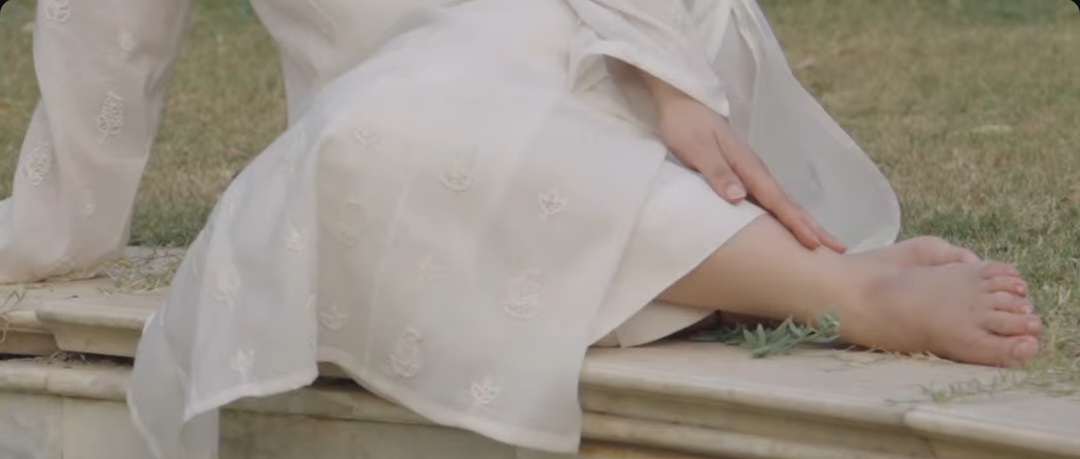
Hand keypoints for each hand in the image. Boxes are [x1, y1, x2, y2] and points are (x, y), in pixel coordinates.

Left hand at [657, 96, 846, 252]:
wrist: (680, 101)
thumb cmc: (685, 125)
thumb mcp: (697, 148)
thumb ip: (718, 172)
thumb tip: (741, 197)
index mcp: (747, 166)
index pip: (776, 200)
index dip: (795, 223)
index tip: (815, 243)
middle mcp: (754, 170)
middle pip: (788, 202)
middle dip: (812, 225)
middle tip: (839, 248)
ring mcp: (750, 171)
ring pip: (781, 201)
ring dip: (801, 221)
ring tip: (820, 240)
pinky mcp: (741, 172)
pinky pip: (767, 198)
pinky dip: (782, 213)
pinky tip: (785, 224)